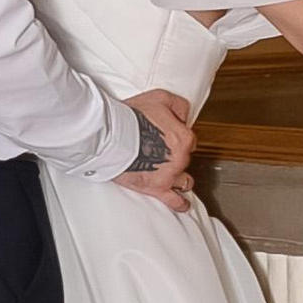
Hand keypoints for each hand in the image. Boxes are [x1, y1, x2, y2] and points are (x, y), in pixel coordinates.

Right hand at [118, 87, 197, 212]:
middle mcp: (181, 157)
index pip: (190, 139)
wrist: (113, 137)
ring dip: (181, 178)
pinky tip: (183, 204)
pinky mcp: (157, 188)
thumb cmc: (132, 117)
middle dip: (176, 155)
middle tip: (161, 151)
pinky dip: (180, 203)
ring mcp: (170, 175)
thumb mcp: (160, 98)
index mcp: (183, 137)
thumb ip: (178, 105)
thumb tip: (185, 114)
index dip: (178, 137)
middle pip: (185, 158)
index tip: (169, 137)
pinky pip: (175, 200)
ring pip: (184, 180)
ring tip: (174, 177)